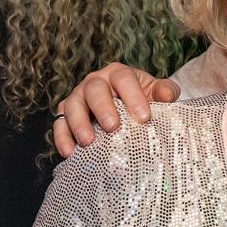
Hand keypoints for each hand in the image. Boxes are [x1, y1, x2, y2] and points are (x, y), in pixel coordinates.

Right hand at [54, 63, 179, 157]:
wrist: (126, 111)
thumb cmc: (142, 100)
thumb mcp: (156, 93)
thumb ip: (164, 91)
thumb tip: (168, 95)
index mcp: (119, 74)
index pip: (124, 79)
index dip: (133, 96)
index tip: (143, 117)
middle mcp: (95, 82)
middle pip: (94, 90)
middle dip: (103, 108)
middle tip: (113, 127)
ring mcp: (78, 97)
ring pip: (72, 105)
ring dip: (79, 123)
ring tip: (88, 142)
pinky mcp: (66, 115)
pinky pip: (59, 124)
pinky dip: (62, 138)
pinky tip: (70, 153)